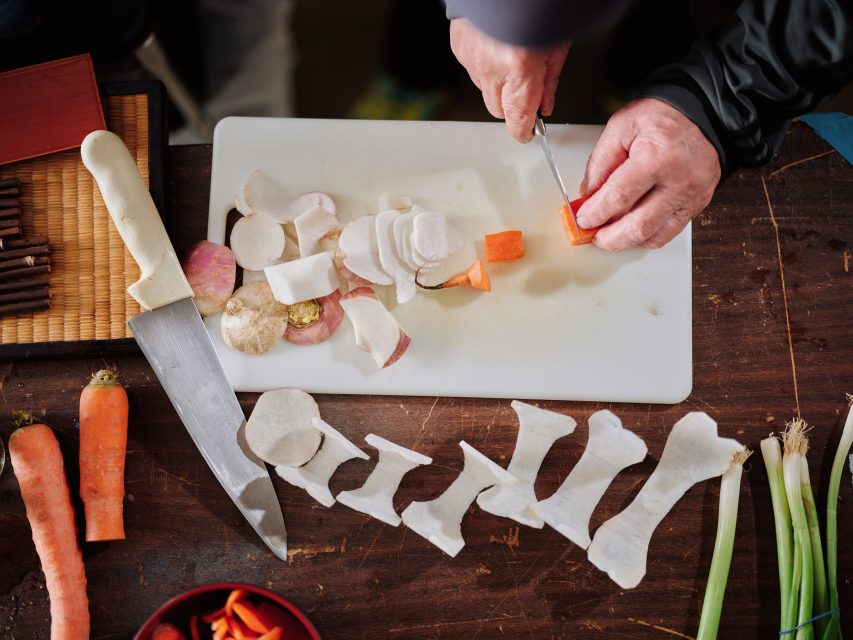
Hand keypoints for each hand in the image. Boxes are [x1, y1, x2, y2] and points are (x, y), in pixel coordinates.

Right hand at [450, 18, 569, 142]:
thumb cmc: (537, 3)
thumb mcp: (558, 44)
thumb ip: (549, 80)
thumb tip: (545, 105)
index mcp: (519, 68)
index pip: (517, 118)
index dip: (523, 130)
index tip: (528, 133)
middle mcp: (490, 67)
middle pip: (497, 109)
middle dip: (512, 106)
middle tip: (526, 92)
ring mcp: (471, 57)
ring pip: (483, 89)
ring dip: (497, 83)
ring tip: (512, 58)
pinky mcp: (459, 46)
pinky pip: (472, 67)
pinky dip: (484, 63)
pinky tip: (496, 47)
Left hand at [577, 98, 721, 250]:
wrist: (703, 116)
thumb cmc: (663, 117)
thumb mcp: (622, 126)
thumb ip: (601, 161)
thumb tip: (587, 194)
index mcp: (657, 158)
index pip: (618, 197)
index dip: (595, 213)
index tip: (582, 218)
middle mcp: (678, 181)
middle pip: (638, 226)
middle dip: (609, 238)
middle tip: (592, 235)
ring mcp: (691, 196)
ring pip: (653, 236)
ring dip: (625, 242)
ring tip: (608, 236)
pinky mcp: (697, 205)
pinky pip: (668, 234)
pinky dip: (645, 239)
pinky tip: (630, 233)